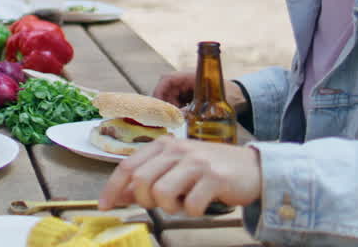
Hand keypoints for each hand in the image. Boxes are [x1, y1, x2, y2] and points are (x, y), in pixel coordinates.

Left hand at [99, 137, 261, 215]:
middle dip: (145, 201)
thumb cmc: (210, 170)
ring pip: (162, 193)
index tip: (104, 206)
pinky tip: (202, 204)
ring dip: (171, 208)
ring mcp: (197, 162)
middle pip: (141, 181)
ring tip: (184, 203)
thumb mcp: (176, 169)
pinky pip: (191, 205)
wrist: (253, 168)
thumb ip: (149, 180)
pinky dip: (194, 212)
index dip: (113, 187)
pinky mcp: (215, 177)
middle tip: (161, 205)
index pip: (128, 165)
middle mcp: (178, 149)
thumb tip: (120, 195)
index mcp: (164, 145)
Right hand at [153, 72, 247, 114]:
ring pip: (169, 98)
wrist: (240, 96)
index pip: (167, 79)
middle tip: (169, 118)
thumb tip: (180, 117)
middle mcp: (185, 81)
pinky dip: (175, 111)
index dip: (159, 91)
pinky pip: (175, 103)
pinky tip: (182, 119)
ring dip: (169, 109)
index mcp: (190, 76)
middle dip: (164, 104)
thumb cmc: (229, 94)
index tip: (158, 105)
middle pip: (165, 90)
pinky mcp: (187, 97)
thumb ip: (197, 110)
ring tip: (177, 120)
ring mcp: (186, 89)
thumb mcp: (214, 103)